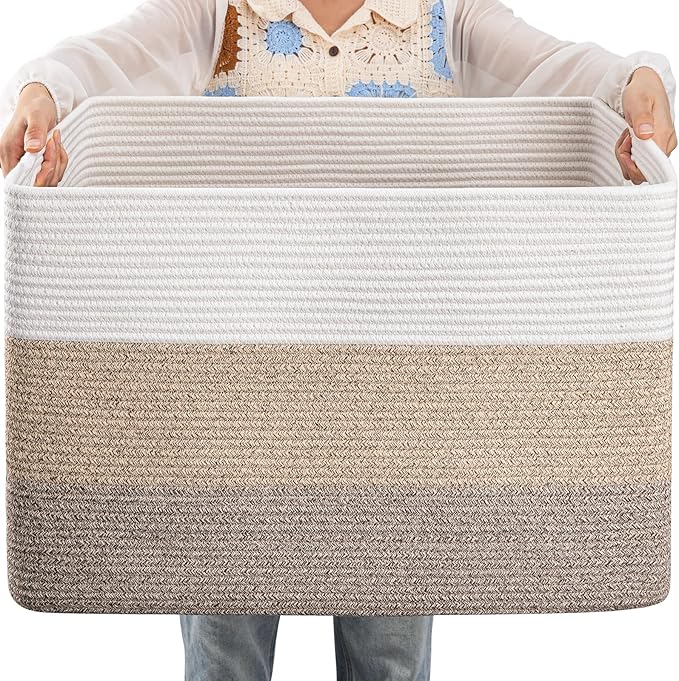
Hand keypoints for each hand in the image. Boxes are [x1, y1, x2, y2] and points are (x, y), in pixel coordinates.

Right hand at [0, 82, 67, 185]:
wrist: (40, 104)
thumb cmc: (35, 107)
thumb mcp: (37, 115)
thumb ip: (35, 132)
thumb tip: (32, 148)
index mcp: (7, 152)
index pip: (19, 180)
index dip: (38, 177)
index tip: (50, 161)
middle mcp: (14, 161)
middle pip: (35, 183)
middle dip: (52, 168)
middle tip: (55, 145)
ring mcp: (25, 165)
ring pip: (47, 181)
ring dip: (58, 164)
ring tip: (56, 142)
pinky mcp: (36, 165)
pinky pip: (52, 175)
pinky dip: (60, 164)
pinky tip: (58, 149)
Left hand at [616, 66, 676, 183]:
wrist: (644, 87)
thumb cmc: (642, 92)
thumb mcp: (639, 100)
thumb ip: (642, 118)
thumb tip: (646, 134)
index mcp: (664, 138)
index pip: (648, 169)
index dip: (631, 165)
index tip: (625, 148)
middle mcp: (664, 147)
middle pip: (640, 173)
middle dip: (625, 159)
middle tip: (624, 138)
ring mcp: (657, 150)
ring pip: (634, 170)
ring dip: (624, 156)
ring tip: (626, 136)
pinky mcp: (650, 150)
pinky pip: (634, 163)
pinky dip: (626, 154)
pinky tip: (627, 139)